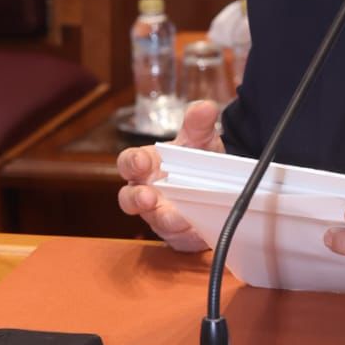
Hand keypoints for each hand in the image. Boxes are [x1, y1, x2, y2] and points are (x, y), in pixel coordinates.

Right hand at [116, 100, 223, 249]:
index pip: (129, 162)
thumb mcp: (199, 139)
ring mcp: (159, 215)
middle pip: (128, 198)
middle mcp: (146, 191)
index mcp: (146, 165)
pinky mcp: (177, 234)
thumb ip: (199, 123)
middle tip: (150, 198)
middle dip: (137, 199)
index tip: (142, 162)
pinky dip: (188, 233)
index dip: (132, 163)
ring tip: (179, 217)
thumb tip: (205, 107)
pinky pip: (178, 237)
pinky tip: (199, 228)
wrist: (216, 185)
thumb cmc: (195, 159)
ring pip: (153, 221)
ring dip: (165, 219)